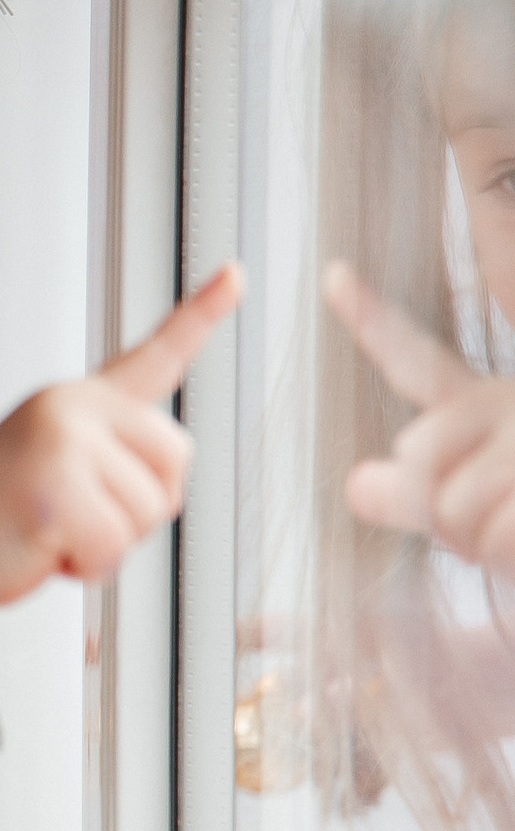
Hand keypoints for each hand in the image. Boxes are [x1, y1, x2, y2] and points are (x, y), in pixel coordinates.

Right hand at [0, 263, 243, 647]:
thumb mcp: (60, 469)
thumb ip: (113, 460)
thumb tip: (160, 484)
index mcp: (78, 401)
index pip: (153, 355)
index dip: (201, 314)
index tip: (234, 275)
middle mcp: (72, 407)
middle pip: (175, 460)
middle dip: (140, 507)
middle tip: (78, 515)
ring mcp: (63, 440)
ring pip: (148, 510)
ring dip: (108, 543)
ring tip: (53, 531)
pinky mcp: (57, 485)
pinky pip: (116, 543)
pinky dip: (87, 564)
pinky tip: (46, 548)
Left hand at [325, 261, 514, 568]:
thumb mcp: (473, 499)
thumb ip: (413, 494)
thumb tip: (356, 486)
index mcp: (481, 405)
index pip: (414, 362)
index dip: (369, 317)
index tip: (334, 274)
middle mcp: (511, 405)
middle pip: (417, 455)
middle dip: (436, 509)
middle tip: (482, 523)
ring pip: (452, 507)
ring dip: (476, 544)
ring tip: (512, 534)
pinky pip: (496, 537)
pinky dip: (505, 556)